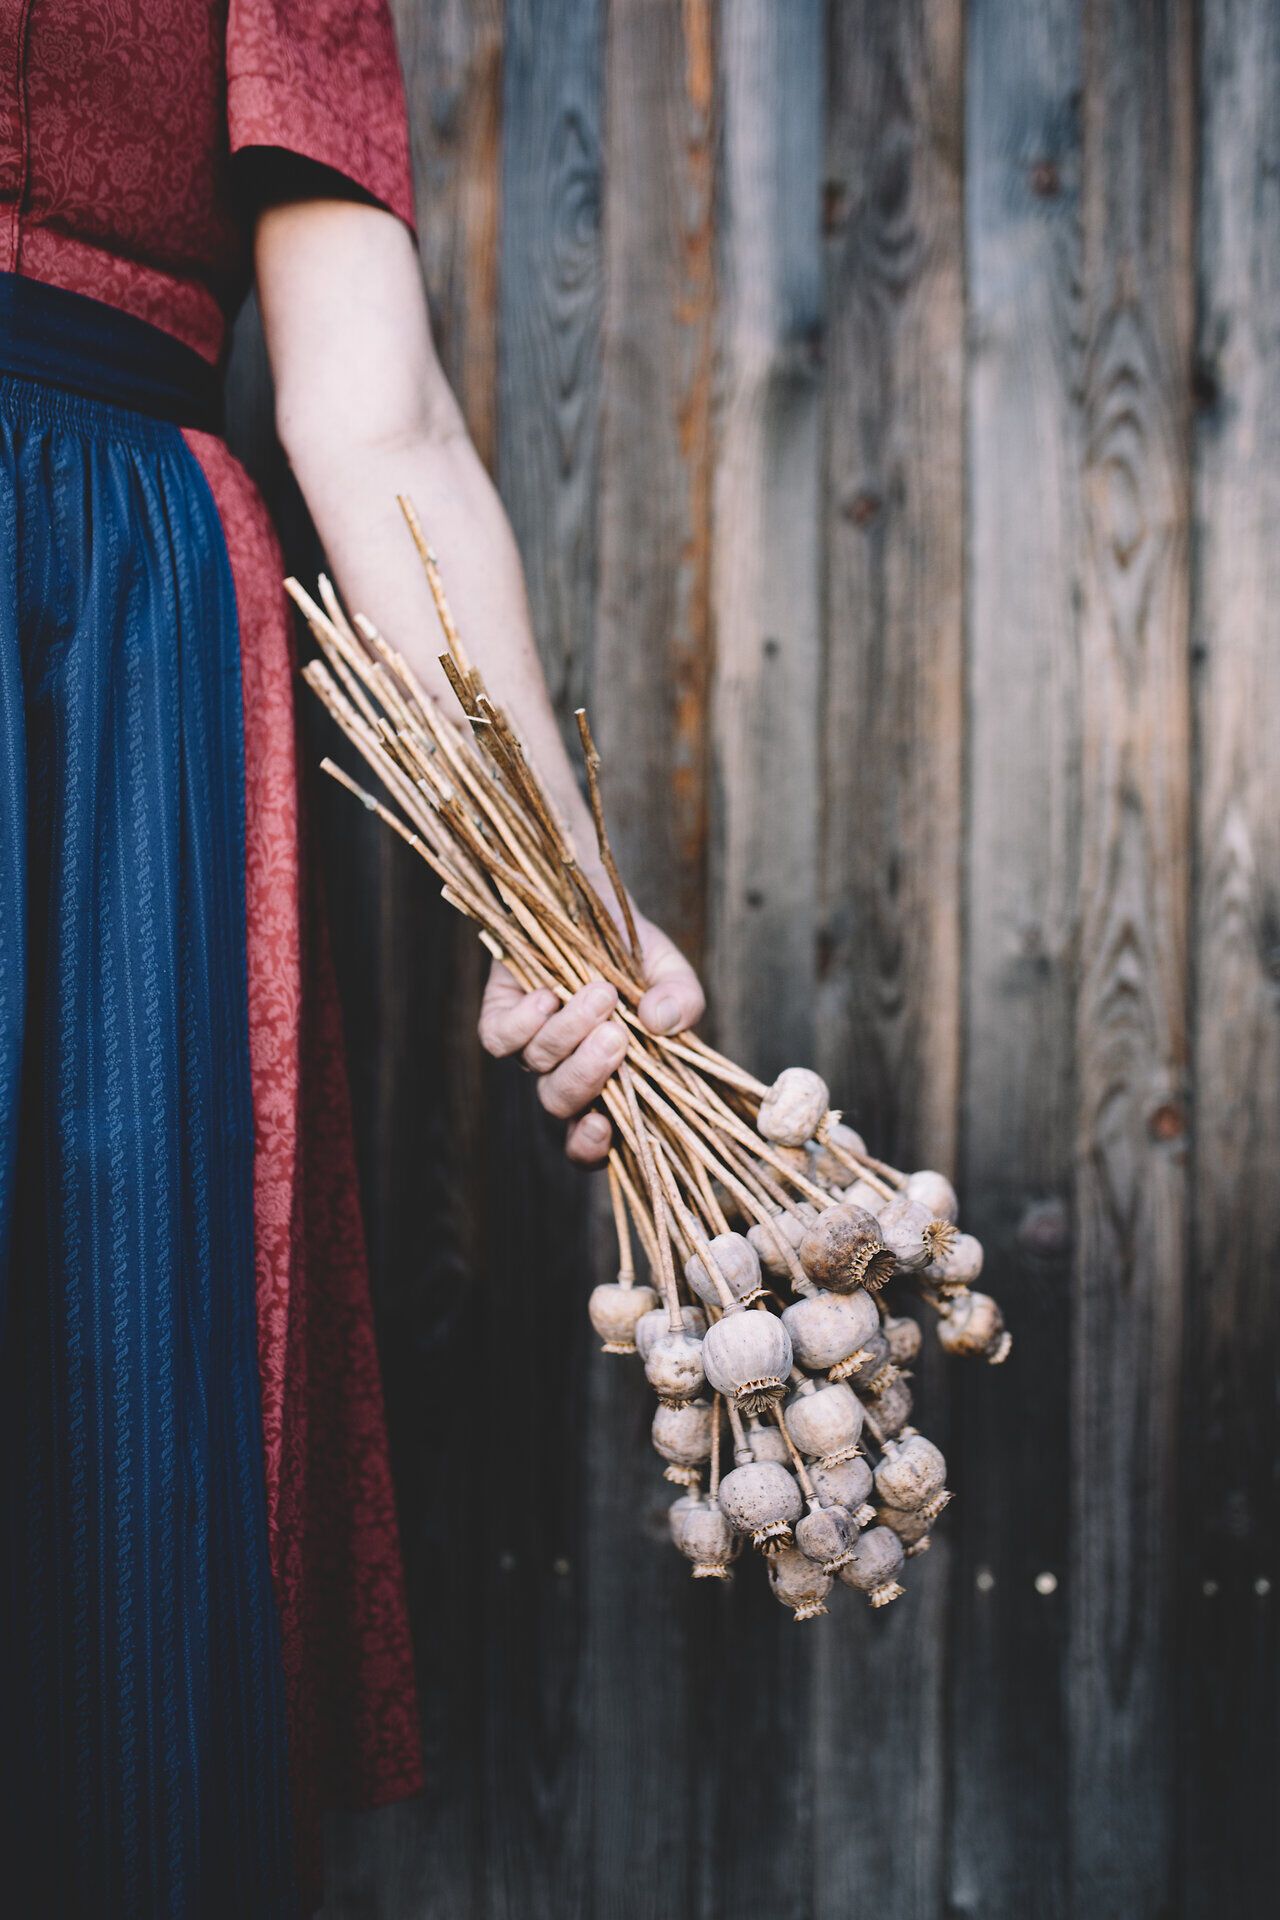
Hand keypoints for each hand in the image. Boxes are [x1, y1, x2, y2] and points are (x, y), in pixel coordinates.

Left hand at [477, 910, 704, 1167]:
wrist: (587, 899)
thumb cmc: (632, 950)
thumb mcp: (668, 972)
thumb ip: (681, 1001)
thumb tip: (663, 1022)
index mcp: (608, 1081)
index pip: (589, 1141)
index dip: (591, 1148)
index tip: (604, 1127)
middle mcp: (563, 1072)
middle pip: (562, 1103)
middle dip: (588, 1075)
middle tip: (616, 1036)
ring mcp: (529, 1047)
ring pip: (538, 1063)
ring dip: (570, 1031)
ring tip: (601, 992)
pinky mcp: (499, 1016)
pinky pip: (500, 1038)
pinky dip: (524, 1021)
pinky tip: (548, 994)